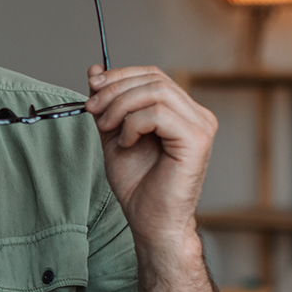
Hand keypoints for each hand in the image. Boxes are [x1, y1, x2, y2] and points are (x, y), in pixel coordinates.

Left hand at [83, 65, 217, 254]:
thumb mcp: (114, 135)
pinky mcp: (197, 140)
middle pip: (153, 79)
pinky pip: (158, 114)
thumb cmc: (138, 185)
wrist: (151, 221)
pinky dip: (134, 125)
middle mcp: (197, 114)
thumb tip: (95, 70)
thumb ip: (107, 104)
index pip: (152, 75)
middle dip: (114, 90)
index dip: (119, 75)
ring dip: (120, 106)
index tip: (91, 88)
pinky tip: (127, 143)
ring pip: (155, 92)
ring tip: (107, 129)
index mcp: (181, 111)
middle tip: (91, 109)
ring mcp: (201, 126)